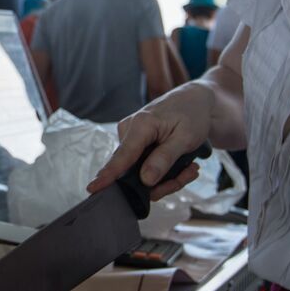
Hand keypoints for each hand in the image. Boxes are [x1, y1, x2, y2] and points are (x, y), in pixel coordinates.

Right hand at [86, 85, 211, 199]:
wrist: (196, 101)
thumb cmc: (193, 114)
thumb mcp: (186, 138)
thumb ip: (164, 158)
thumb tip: (145, 180)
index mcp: (140, 125)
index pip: (122, 156)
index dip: (108, 175)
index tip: (93, 189)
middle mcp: (129, 131)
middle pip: (135, 172)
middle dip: (164, 181)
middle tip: (190, 173)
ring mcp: (131, 138)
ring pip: (142, 174)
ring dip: (169, 178)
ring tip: (191, 168)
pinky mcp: (137, 144)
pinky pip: (146, 168)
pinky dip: (166, 172)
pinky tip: (184, 165)